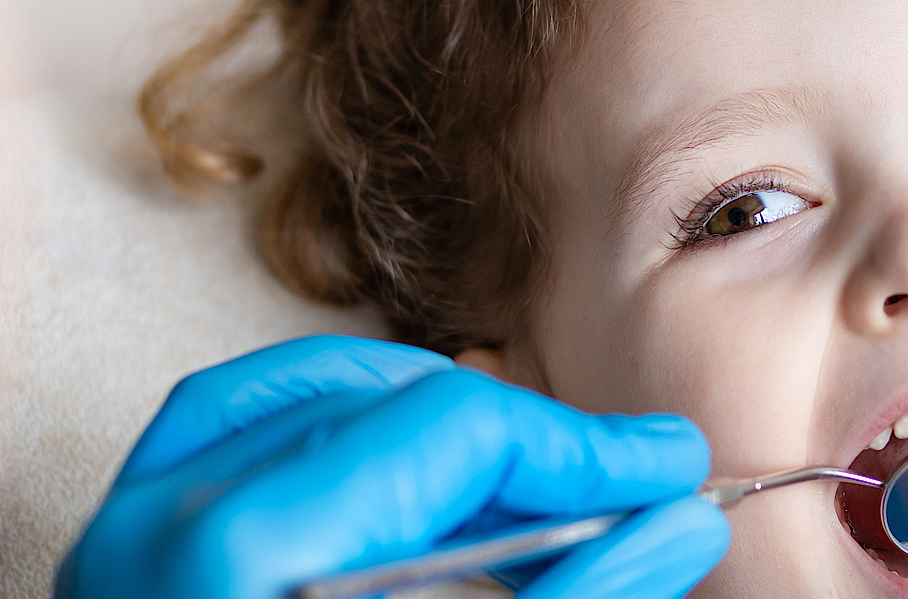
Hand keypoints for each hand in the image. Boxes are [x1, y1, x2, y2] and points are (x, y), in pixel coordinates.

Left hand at [56, 335, 727, 598]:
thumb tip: (674, 528)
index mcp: (251, 556)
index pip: (457, 432)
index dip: (583, 450)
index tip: (662, 470)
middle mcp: (169, 526)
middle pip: (397, 406)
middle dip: (528, 443)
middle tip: (621, 484)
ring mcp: (131, 535)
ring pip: (310, 395)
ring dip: (438, 421)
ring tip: (530, 481)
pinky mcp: (129, 552)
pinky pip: (233, 430)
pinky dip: (338, 428)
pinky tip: (408, 466)